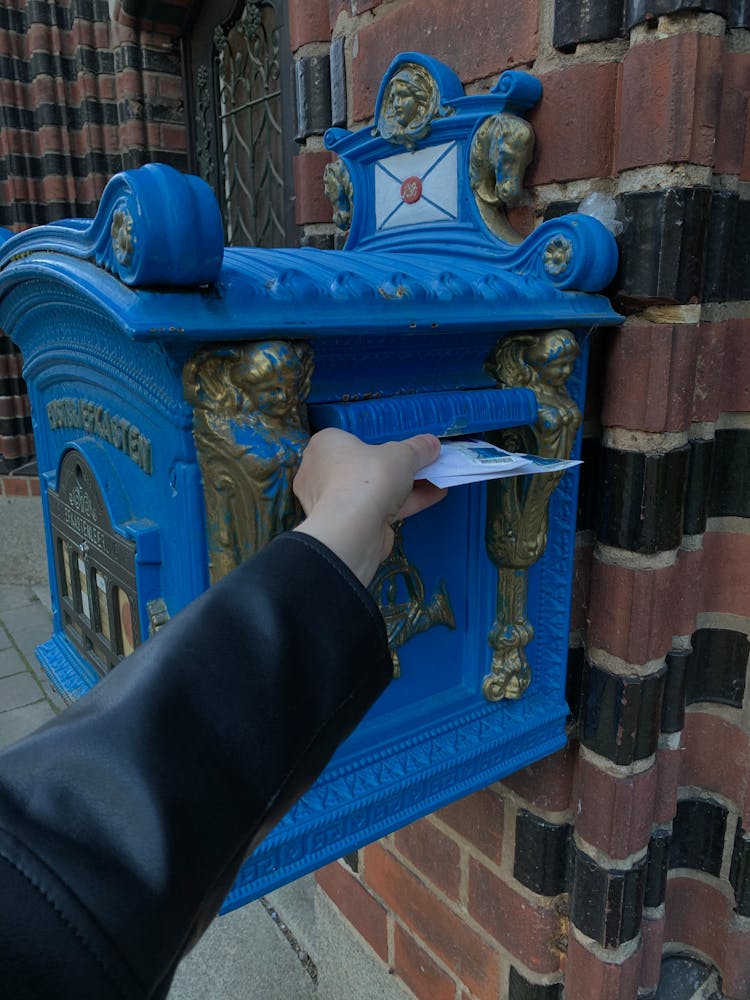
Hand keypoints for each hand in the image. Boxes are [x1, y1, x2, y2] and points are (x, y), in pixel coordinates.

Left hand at [293, 429, 446, 585]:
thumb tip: (431, 443)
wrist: (354, 529)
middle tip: (422, 463)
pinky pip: (380, 509)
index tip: (402, 448)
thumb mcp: (401, 454)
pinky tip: (432, 495)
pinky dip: (406, 503)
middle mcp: (323, 473)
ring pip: (375, 490)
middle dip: (397, 467)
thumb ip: (417, 448)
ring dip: (407, 486)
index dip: (379, 443)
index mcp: (325, 446)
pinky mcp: (349, 524)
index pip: (351, 440)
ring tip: (436, 478)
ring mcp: (335, 502)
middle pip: (366, 467)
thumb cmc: (367, 477)